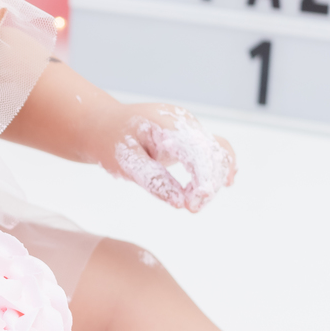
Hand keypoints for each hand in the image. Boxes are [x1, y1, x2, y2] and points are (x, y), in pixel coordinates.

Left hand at [94, 103, 236, 211]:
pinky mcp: (191, 135)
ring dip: (214, 180)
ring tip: (196, 202)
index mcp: (166, 124)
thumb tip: (180, 202)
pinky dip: (220, 167)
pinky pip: (214, 149)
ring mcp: (190, 127)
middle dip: (208, 185)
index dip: (202, 180)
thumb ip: (152, 179)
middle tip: (192, 208)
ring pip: (218, 153)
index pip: (197, 152)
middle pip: (212, 154)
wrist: (104, 124)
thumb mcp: (124, 161)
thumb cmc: (111, 141)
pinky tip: (225, 183)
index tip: (193, 205)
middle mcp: (184, 122)